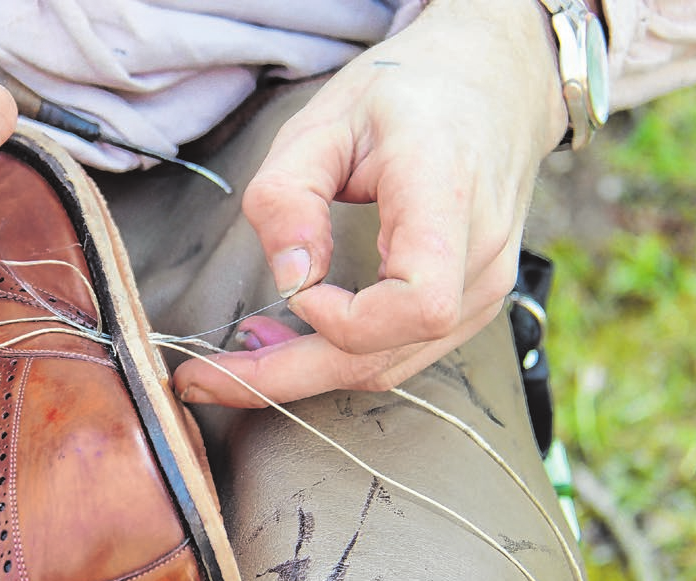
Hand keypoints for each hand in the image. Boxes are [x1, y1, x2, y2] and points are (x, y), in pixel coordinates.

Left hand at [174, 1, 568, 407]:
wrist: (495, 85)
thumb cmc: (408, 93)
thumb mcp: (325, 119)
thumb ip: (289, 195)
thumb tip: (287, 278)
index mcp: (446, 194)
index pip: (417, 300)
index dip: (346, 317)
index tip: (299, 287)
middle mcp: (478, 255)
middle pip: (384, 356)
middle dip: (283, 378)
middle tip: (200, 380)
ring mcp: (483, 288)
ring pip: (387, 367)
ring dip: (302, 373)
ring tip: (232, 358)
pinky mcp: (471, 304)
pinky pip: (400, 352)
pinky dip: (336, 356)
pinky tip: (287, 339)